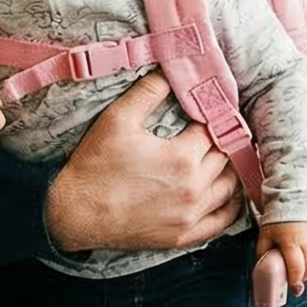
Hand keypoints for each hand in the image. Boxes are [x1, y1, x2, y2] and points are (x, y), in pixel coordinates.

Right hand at [46, 72, 243, 253]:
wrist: (75, 214)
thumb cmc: (94, 166)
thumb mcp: (118, 119)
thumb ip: (149, 91)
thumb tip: (170, 70)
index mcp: (182, 156)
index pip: (213, 128)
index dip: (212, 114)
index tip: (208, 108)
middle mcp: (193, 187)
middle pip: (225, 156)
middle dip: (221, 139)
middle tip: (214, 128)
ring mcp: (190, 215)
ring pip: (229, 187)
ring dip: (229, 169)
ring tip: (221, 156)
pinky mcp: (183, 235)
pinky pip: (222, 221)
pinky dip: (232, 206)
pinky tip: (229, 194)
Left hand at [261, 222, 306, 293]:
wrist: (295, 194)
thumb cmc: (278, 216)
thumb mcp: (265, 236)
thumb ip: (265, 256)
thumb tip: (267, 276)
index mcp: (290, 239)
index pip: (297, 269)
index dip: (295, 281)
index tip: (293, 285)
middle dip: (305, 277)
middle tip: (300, 278)